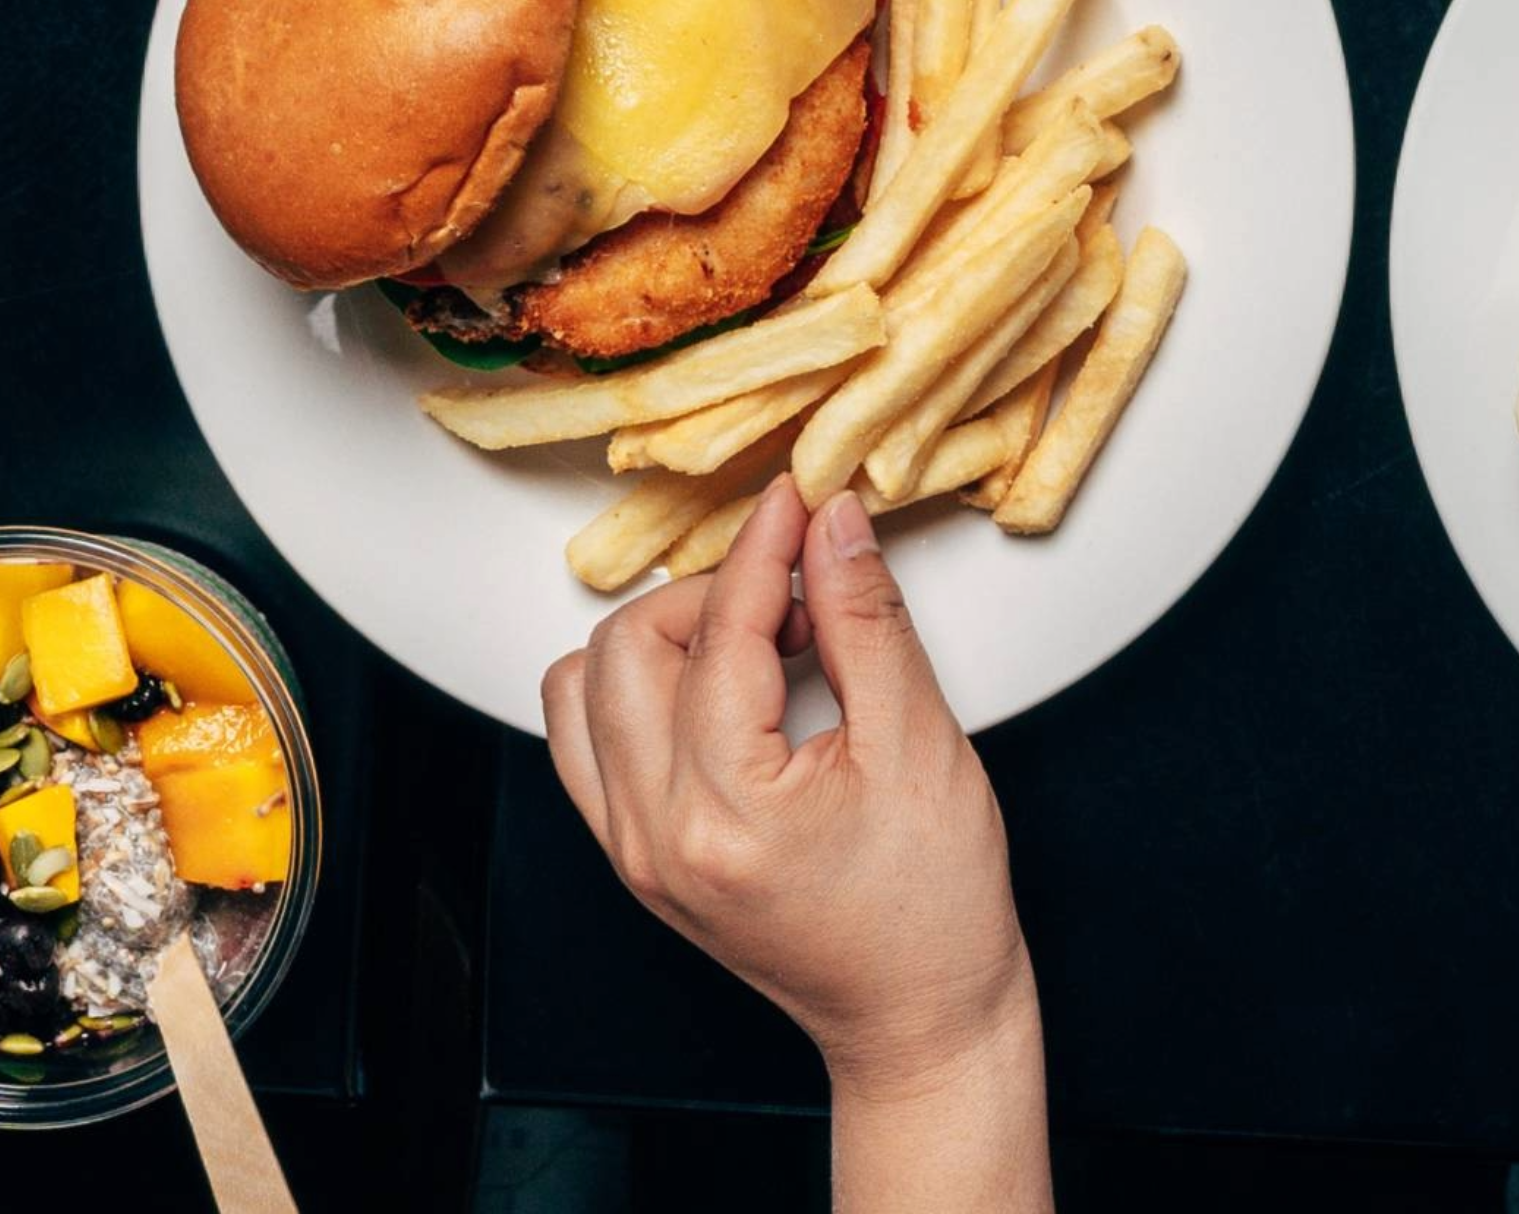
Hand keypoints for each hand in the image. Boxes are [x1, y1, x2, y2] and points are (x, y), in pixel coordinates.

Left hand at [545, 482, 1044, 1204]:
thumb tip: (833, 527)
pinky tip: (709, 690)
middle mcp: (656, 835)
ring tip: (749, 646)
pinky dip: (632, 693)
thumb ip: (866, 623)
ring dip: (659, 641)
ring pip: (584, 689)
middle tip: (795, 599)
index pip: (720, 632)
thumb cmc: (934, 911)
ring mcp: (634, 853)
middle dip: (710, 595)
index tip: (798, 500)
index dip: (764, 547)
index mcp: (727, 813)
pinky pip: (584, 744)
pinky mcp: (634, 860)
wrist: (918, 1019)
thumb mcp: (920, 747)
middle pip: (628, 646)